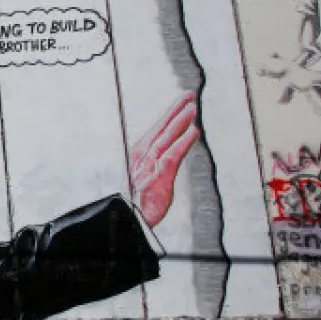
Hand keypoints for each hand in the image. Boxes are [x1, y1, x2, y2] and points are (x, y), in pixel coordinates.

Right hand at [130, 91, 199, 226]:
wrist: (126, 225)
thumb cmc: (135, 207)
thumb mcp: (144, 185)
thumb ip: (153, 169)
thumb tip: (163, 159)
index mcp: (138, 158)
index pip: (156, 132)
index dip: (169, 116)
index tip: (182, 103)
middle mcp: (141, 159)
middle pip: (160, 130)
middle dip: (175, 111)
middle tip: (189, 95)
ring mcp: (148, 168)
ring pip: (166, 139)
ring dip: (180, 122)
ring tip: (192, 108)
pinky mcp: (157, 179)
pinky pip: (172, 156)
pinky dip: (183, 142)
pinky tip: (194, 131)